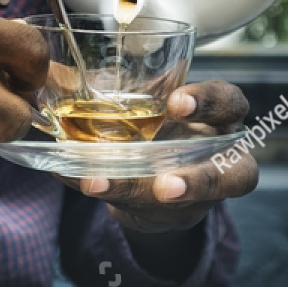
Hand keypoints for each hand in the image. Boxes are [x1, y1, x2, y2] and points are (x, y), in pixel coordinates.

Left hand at [61, 80, 257, 233]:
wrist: (158, 165)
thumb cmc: (160, 121)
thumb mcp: (151, 98)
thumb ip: (124, 84)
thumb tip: (51, 71)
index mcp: (221, 118)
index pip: (230, 103)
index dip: (209, 103)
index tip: (176, 103)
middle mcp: (221, 159)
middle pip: (236, 175)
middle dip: (198, 182)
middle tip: (163, 185)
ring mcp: (202, 194)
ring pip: (187, 207)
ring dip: (140, 199)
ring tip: (98, 185)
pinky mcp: (175, 215)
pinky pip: (145, 211)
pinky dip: (107, 193)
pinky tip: (73, 178)